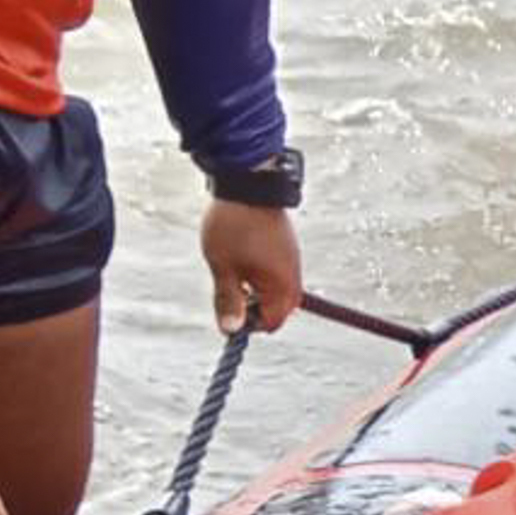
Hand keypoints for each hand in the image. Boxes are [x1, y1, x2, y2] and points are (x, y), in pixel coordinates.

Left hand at [200, 201, 300, 333]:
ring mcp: (292, 259)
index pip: (272, 321)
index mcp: (280, 284)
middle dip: (256, 309)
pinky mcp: (288, 247)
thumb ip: (228, 300)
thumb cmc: (233, 228)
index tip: (229, 312)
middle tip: (231, 295)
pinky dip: (263, 277)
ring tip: (235, 274)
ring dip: (259, 292)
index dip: (250, 324)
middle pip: (280, 309)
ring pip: (280, 290)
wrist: (248, 185)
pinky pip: (280, 273)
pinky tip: (244, 261)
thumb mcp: (223, 267)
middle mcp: (292, 274)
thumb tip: (231, 329)